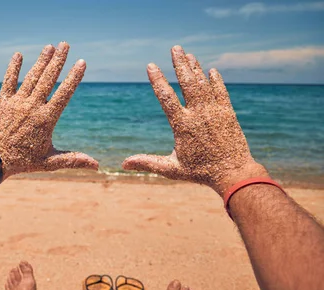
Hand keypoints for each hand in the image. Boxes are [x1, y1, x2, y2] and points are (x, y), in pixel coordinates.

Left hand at [0, 42, 97, 177]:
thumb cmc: (23, 161)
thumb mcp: (50, 162)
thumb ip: (73, 159)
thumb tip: (96, 165)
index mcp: (46, 118)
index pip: (64, 93)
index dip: (73, 77)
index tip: (81, 63)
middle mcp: (32, 106)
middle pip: (48, 79)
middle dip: (58, 60)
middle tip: (65, 45)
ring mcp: (17, 102)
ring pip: (32, 77)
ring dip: (41, 61)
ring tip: (49, 47)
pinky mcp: (3, 102)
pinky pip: (8, 81)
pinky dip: (13, 68)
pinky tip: (18, 55)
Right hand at [122, 45, 267, 195]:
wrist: (233, 174)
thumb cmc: (201, 172)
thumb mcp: (171, 169)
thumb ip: (147, 162)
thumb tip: (124, 164)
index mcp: (183, 125)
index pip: (166, 98)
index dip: (157, 80)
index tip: (150, 66)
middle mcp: (199, 114)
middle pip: (188, 83)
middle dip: (180, 64)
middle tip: (175, 48)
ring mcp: (215, 112)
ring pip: (203, 84)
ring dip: (196, 68)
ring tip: (189, 54)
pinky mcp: (228, 113)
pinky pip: (220, 92)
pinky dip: (215, 81)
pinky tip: (211, 71)